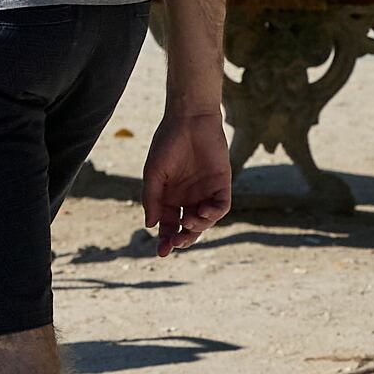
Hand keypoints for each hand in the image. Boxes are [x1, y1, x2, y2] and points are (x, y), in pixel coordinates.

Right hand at [145, 107, 232, 254]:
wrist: (189, 121)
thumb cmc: (167, 144)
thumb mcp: (153, 174)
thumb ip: (152, 199)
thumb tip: (151, 225)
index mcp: (169, 198)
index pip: (168, 225)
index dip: (165, 240)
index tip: (161, 252)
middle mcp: (188, 199)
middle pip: (187, 228)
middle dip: (182, 239)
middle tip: (176, 242)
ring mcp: (205, 193)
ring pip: (205, 221)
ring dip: (197, 227)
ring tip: (189, 221)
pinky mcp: (222, 185)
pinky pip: (221, 207)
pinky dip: (213, 214)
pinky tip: (202, 213)